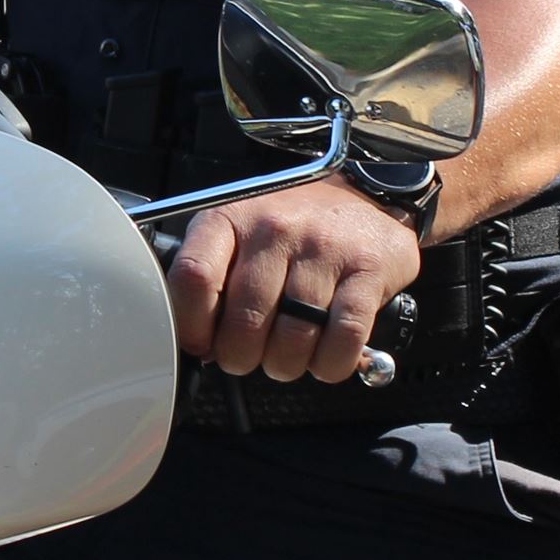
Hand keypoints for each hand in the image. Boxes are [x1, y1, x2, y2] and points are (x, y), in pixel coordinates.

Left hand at [164, 179, 423, 386]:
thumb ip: (212, 280)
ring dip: (285, 365)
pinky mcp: (367, 269)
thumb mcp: (238, 233)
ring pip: (293, 338)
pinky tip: (324, 357)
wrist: (362, 195)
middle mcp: (274, 228)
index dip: (191, 325)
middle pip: (244, 321)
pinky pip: (343, 338)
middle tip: (247, 357)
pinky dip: (330, 363)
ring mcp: (323, 248)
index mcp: (230, 218)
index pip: (194, 277)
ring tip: (285, 357)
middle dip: (240, 357)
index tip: (200, 344)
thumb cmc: (289, 228)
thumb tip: (199, 346)